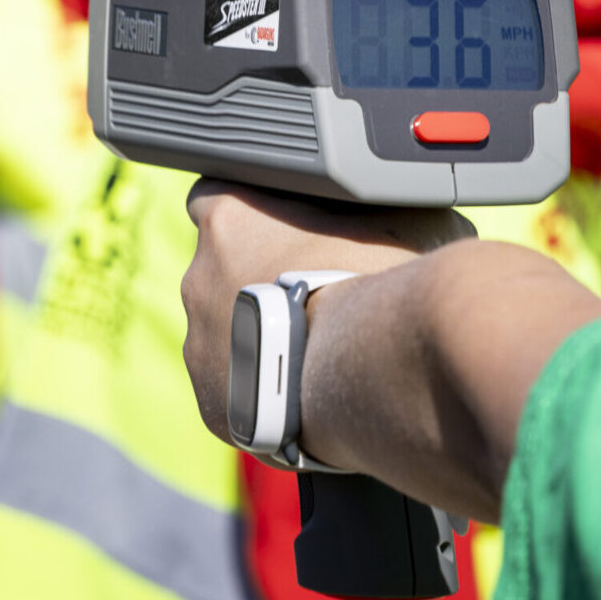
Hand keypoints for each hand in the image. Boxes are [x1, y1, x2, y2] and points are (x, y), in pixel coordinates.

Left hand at [180, 179, 475, 442]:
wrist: (381, 371)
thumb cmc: (384, 283)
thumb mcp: (402, 215)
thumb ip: (372, 205)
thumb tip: (397, 204)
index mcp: (230, 219)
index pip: (217, 193)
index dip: (253, 208)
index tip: (289, 225)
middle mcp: (198, 279)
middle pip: (221, 269)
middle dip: (261, 278)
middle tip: (320, 291)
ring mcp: (199, 347)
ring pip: (226, 334)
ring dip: (263, 336)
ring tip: (321, 349)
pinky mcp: (214, 406)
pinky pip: (237, 391)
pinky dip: (267, 388)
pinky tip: (312, 389)